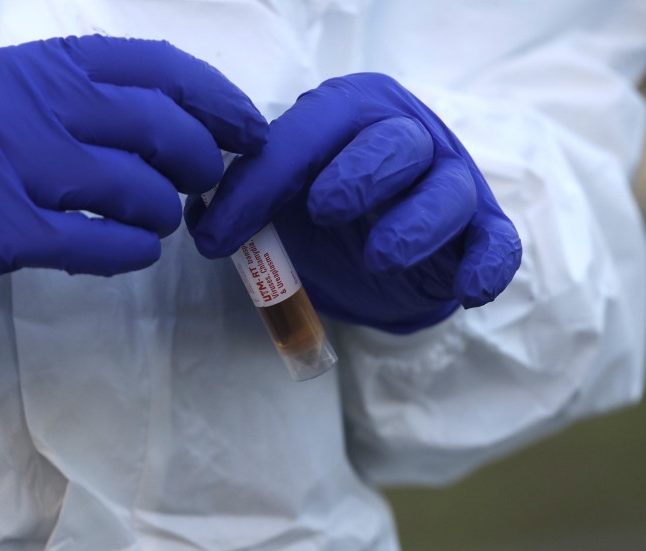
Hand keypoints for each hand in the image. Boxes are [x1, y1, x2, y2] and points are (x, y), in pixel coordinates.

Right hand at [0, 35, 266, 369]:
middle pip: (155, 123)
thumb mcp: (6, 116)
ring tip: (155, 226)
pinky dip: (128, 253)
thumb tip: (180, 129)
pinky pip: (97, 241)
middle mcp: (23, 101)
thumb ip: (80, 111)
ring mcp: (5, 162)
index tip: (251, 132)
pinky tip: (129, 255)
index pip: (152, 66)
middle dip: (198, 162)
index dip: (217, 99)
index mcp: (32, 66)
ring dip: (161, 214)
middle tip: (201, 189)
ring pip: (132, 186)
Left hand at [184, 72, 520, 332]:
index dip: (261, 181)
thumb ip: (242, 201)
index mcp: (349, 115)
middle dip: (359, 174)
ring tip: (379, 257)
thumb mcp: (277, 203)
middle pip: (394, 141)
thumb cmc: (322, 217)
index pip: (308, 133)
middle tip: (325, 210)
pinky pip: (497, 241)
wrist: (379, 256)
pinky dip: (487, 265)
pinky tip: (467, 290)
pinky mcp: (483, 229)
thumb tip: (199, 215)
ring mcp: (450, 181)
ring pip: (446, 189)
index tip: (215, 235)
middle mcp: (406, 136)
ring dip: (414, 223)